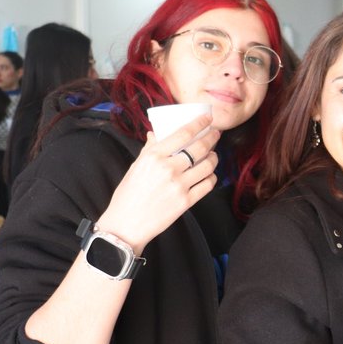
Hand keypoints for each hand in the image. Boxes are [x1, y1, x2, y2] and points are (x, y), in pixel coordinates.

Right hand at [94, 114, 219, 251]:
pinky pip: (208, 185)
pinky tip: (209, 175)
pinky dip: (212, 177)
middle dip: (212, 139)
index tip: (208, 119)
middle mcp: (168, 168)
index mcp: (154, 156)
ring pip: (208, 166)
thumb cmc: (128, 194)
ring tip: (213, 155)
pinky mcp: (186, 201)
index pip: (183, 134)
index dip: (200, 124)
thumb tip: (157, 133)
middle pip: (200, 148)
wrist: (126, 224)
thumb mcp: (136, 166)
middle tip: (216, 135)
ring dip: (214, 158)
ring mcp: (179, 185)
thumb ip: (150, 149)